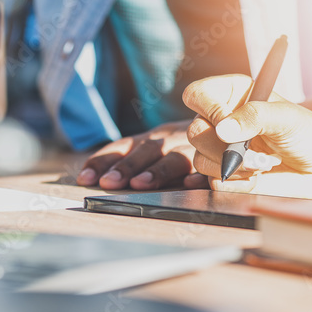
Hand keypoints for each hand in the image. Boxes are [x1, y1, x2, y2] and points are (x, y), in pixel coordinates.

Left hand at [75, 120, 209, 189]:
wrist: (226, 127)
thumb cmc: (180, 145)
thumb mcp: (153, 148)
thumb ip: (127, 160)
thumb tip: (87, 176)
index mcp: (152, 138)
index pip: (123, 146)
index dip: (103, 161)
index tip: (85, 178)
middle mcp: (170, 140)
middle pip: (147, 151)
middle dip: (126, 167)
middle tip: (108, 183)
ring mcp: (194, 148)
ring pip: (174, 158)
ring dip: (157, 171)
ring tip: (140, 184)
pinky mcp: (217, 160)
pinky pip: (210, 168)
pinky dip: (201, 175)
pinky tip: (191, 184)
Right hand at [183, 75, 311, 197]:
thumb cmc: (307, 133)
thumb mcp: (285, 117)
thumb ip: (255, 116)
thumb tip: (223, 129)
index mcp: (231, 95)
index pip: (196, 95)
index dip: (209, 111)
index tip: (231, 125)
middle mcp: (221, 120)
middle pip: (194, 132)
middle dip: (226, 148)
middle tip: (257, 152)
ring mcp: (220, 149)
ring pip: (200, 160)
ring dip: (235, 167)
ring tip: (264, 163)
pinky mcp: (225, 174)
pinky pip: (213, 182)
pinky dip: (237, 183)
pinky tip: (258, 176)